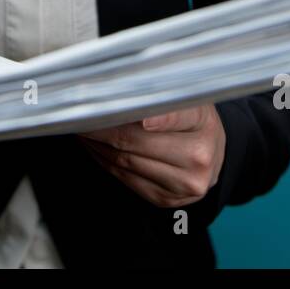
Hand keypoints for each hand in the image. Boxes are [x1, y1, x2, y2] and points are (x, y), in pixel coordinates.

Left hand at [76, 104, 225, 207]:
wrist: (211, 150)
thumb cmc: (190, 116)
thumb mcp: (183, 94)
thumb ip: (157, 90)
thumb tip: (114, 89)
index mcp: (203, 122)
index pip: (173, 116)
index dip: (145, 115)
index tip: (116, 107)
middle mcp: (199, 156)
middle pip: (136, 140)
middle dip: (101, 126)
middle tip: (78, 112)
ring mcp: (185, 183)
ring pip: (125, 161)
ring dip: (97, 144)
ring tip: (82, 127)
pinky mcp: (167, 199)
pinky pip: (125, 179)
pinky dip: (104, 160)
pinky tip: (94, 145)